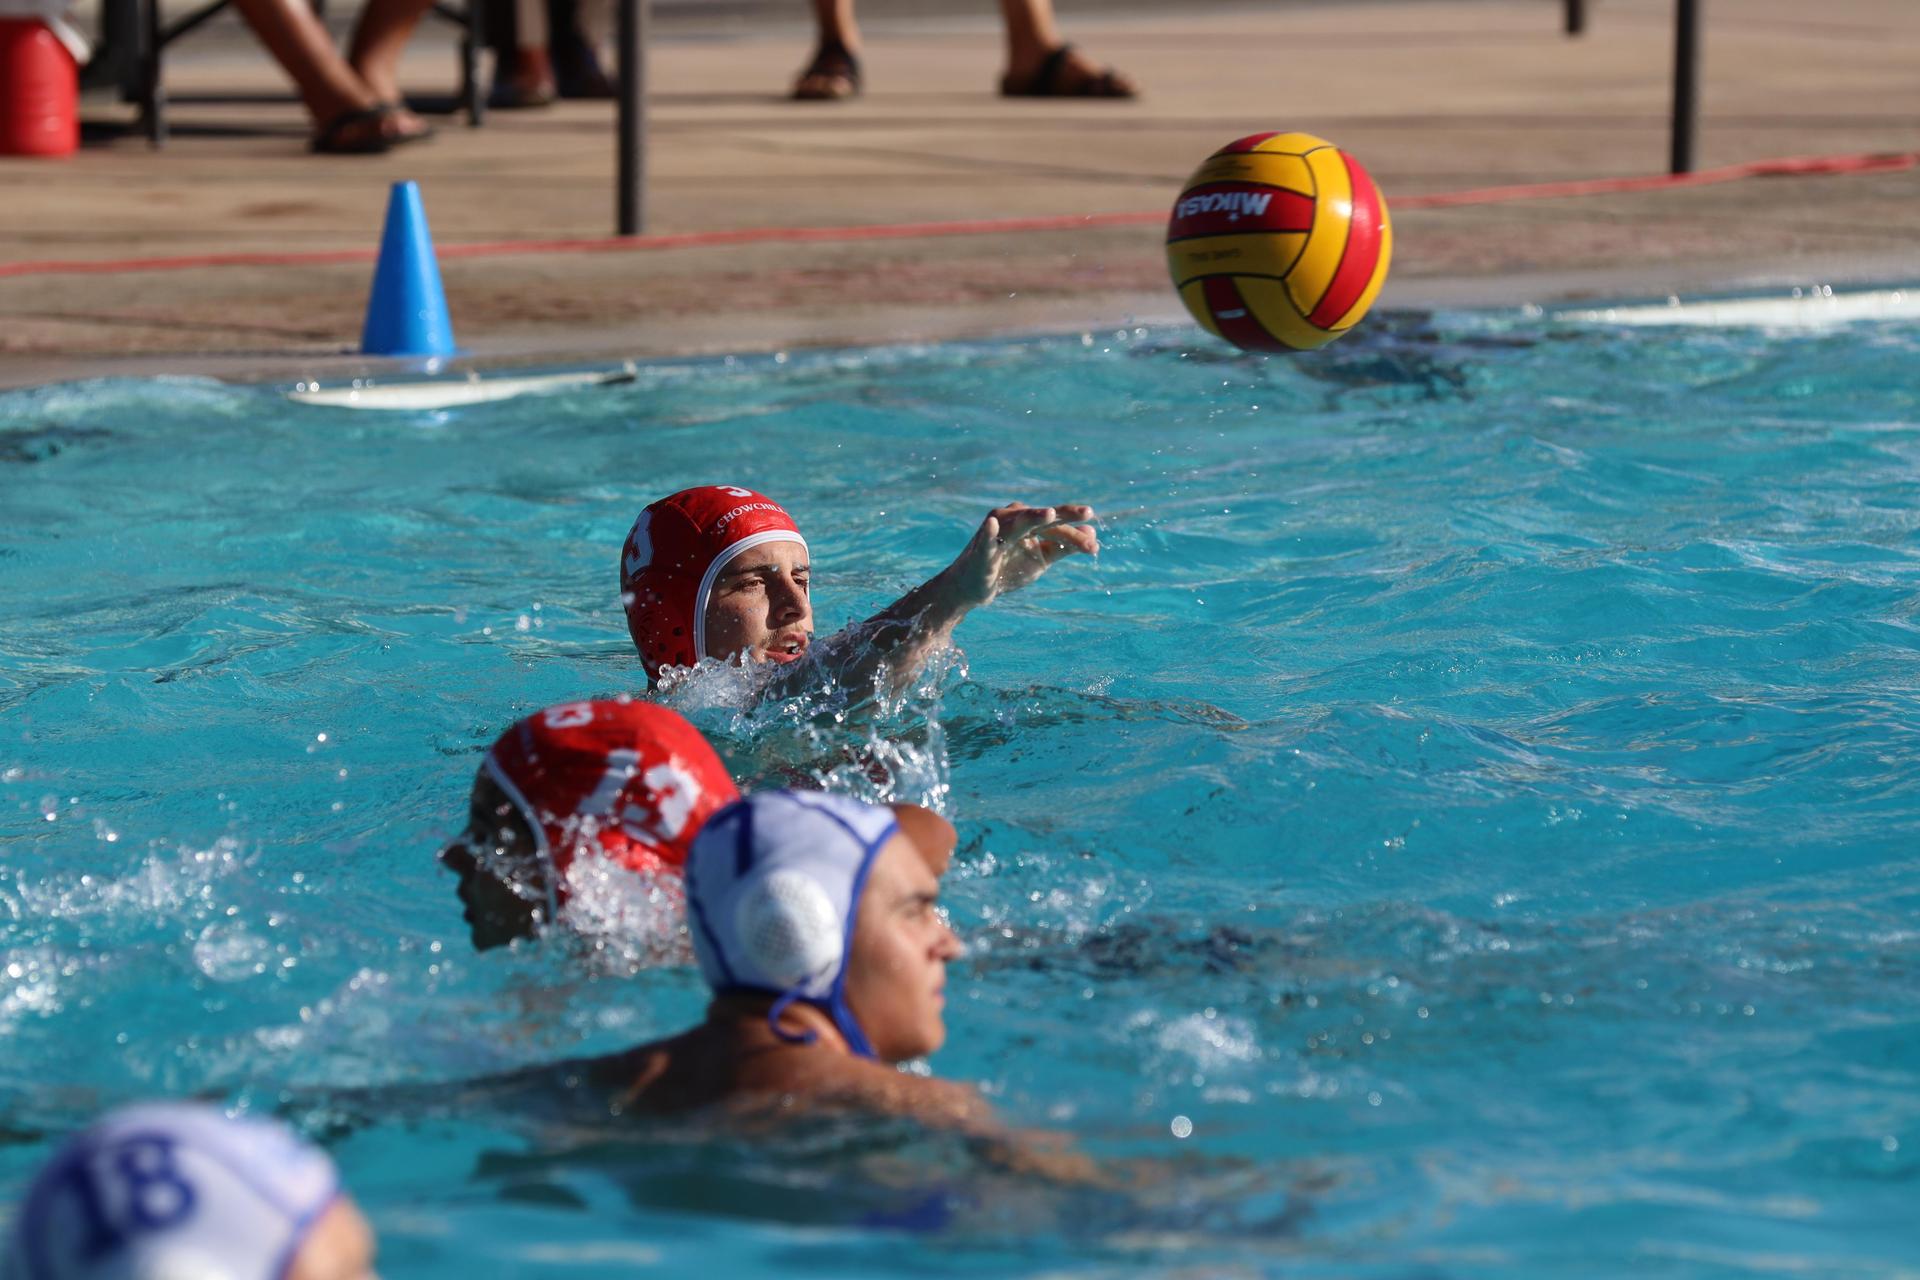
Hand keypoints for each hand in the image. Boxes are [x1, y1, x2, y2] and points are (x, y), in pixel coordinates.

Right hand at [942, 503, 1097, 610]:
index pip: (1057, 526)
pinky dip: (989, 532)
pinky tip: (992, 524)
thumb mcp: (1041, 559)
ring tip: (1050, 513)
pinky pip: (986, 539)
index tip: (1094, 548)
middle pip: (1043, 519)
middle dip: (1065, 517)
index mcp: (1030, 523)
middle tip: (1088, 513)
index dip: (1076, 535)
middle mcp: (1014, 520)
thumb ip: (1065, 546)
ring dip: (1033, 517)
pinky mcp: (981, 549)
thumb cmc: (1007, 569)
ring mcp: (996, 532)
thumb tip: (1093, 532)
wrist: (972, 589)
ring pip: (1018, 523)